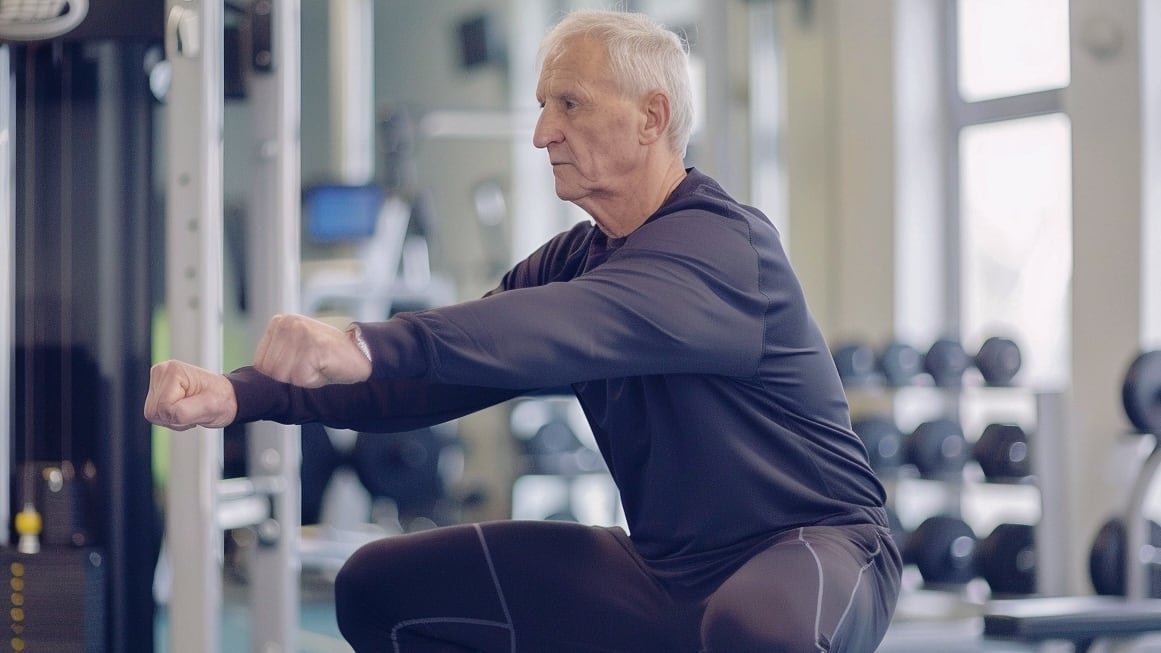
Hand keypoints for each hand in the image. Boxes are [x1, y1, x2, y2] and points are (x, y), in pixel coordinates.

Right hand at [144, 360, 237, 430]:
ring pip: (152, 414)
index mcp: (173, 371)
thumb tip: (165, 412)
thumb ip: (184, 411)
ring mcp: (158, 381)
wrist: (226, 397)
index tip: (197, 407)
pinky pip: (155, 415)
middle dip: (174, 417)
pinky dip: (170, 418)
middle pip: (153, 411)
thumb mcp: (209, 407)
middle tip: (194, 410)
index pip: (163, 406)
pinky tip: (183, 409)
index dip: (179, 414)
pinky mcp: (157, 390)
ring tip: (190, 409)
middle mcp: (161, 372)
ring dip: (173, 419)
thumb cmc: (221, 399)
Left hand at [253, 313, 372, 387]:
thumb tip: (255, 380)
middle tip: (313, 366)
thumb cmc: (328, 359)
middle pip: (271, 371)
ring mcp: (299, 332)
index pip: (261, 364)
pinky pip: (301, 378)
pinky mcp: (312, 345)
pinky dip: (315, 380)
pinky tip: (326, 367)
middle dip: (292, 377)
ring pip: (285, 376)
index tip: (303, 366)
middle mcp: (286, 323)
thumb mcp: (296, 352)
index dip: (280, 375)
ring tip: (320, 365)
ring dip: (304, 379)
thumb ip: (276, 357)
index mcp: (279, 323)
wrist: (362, 355)